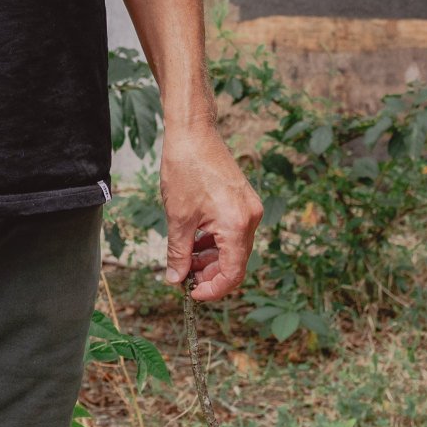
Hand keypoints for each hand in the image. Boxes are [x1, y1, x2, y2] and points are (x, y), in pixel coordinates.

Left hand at [162, 117, 260, 305]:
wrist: (193, 132)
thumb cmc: (185, 169)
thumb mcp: (178, 217)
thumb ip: (178, 253)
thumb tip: (176, 279)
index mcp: (237, 225)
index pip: (233, 273)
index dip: (213, 289)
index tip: (191, 294)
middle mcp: (250, 218)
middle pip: (236, 262)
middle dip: (210, 274)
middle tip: (184, 278)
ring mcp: (249, 208)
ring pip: (234, 247)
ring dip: (211, 258)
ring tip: (185, 260)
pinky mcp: (243, 201)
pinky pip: (233, 231)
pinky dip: (215, 241)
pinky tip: (195, 241)